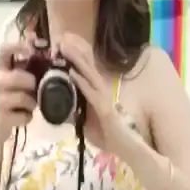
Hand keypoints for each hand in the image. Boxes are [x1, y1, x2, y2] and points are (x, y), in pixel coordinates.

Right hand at [0, 39, 36, 142]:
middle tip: (33, 91)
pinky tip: (22, 117)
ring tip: (27, 106)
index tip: (32, 50)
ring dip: (31, 103)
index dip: (18, 46)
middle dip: (31, 85)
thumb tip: (52, 50)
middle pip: (19, 77)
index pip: (5, 50)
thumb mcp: (21, 82)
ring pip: (24, 98)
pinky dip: (28, 117)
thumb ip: (32, 68)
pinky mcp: (1, 117)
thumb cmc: (13, 100)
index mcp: (2, 69)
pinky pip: (25, 115)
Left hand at [59, 33, 137, 151]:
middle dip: (75, 52)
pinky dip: (82, 83)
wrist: (129, 151)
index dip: (76, 56)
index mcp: (95, 93)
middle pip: (87, 68)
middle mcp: (100, 92)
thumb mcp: (86, 124)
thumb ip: (74, 114)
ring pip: (89, 76)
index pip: (85, 70)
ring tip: (65, 48)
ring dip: (77, 61)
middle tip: (61, 38)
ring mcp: (104, 100)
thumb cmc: (109, 137)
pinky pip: (92, 95)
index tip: (62, 43)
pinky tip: (72, 73)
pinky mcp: (106, 112)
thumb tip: (59, 107)